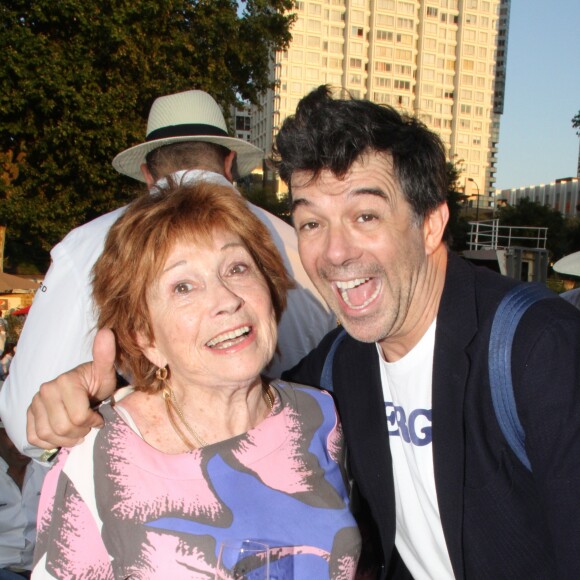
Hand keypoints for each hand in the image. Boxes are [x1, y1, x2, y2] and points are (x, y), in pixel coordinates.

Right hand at [26, 328, 117, 449]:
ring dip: (66, 439)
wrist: (83, 386)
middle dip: (81, 432)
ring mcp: (34, 403)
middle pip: (63, 428)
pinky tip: (62, 435)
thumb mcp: (106, 371)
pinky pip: (34, 437)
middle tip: (88, 425)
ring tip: (78, 431)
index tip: (99, 417)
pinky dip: (49, 442)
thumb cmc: (97, 382)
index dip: (93, 422)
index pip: (79, 417)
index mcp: (64, 382)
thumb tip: (107, 333)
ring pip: (48, 435)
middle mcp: (45, 391)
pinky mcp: (29, 414)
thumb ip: (106, 356)